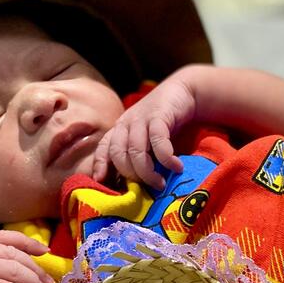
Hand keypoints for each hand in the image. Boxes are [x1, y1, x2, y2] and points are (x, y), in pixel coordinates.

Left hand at [92, 75, 193, 189]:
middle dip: (130, 175)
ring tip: (160, 184)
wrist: (183, 93)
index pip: (104, 148)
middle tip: (146, 189)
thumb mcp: (147, 139)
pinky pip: (158, 141)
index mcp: (119, 130)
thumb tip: (134, 187)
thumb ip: (139, 156)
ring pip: (135, 150)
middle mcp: (126, 124)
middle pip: (118, 154)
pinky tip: (177, 167)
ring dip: (147, 171)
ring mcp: (141, 118)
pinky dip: (166, 158)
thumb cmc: (165, 123)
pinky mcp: (159, 115)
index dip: (100, 165)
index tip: (102, 181)